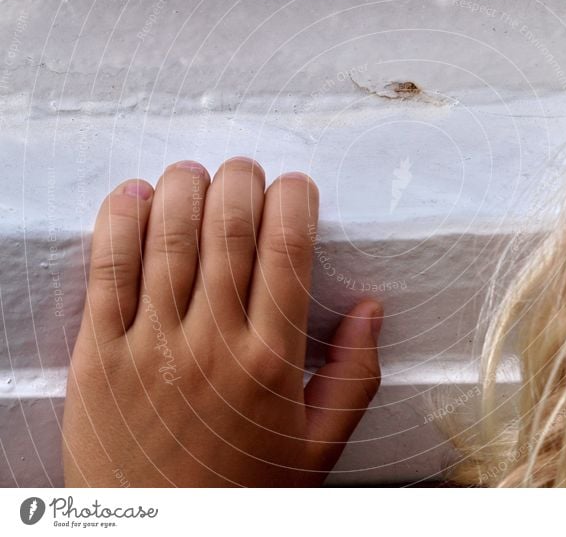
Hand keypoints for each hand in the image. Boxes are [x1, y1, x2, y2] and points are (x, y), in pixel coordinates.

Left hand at [62, 158, 381, 485]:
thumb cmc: (244, 492)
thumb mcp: (320, 445)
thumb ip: (355, 375)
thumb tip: (370, 309)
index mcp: (272, 360)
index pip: (287, 250)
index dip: (293, 200)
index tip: (295, 187)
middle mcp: (213, 344)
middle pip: (227, 228)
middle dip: (240, 180)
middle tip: (246, 171)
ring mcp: (150, 347)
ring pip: (168, 237)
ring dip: (184, 187)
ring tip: (195, 173)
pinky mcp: (98, 357)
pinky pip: (106, 272)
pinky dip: (118, 221)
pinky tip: (133, 195)